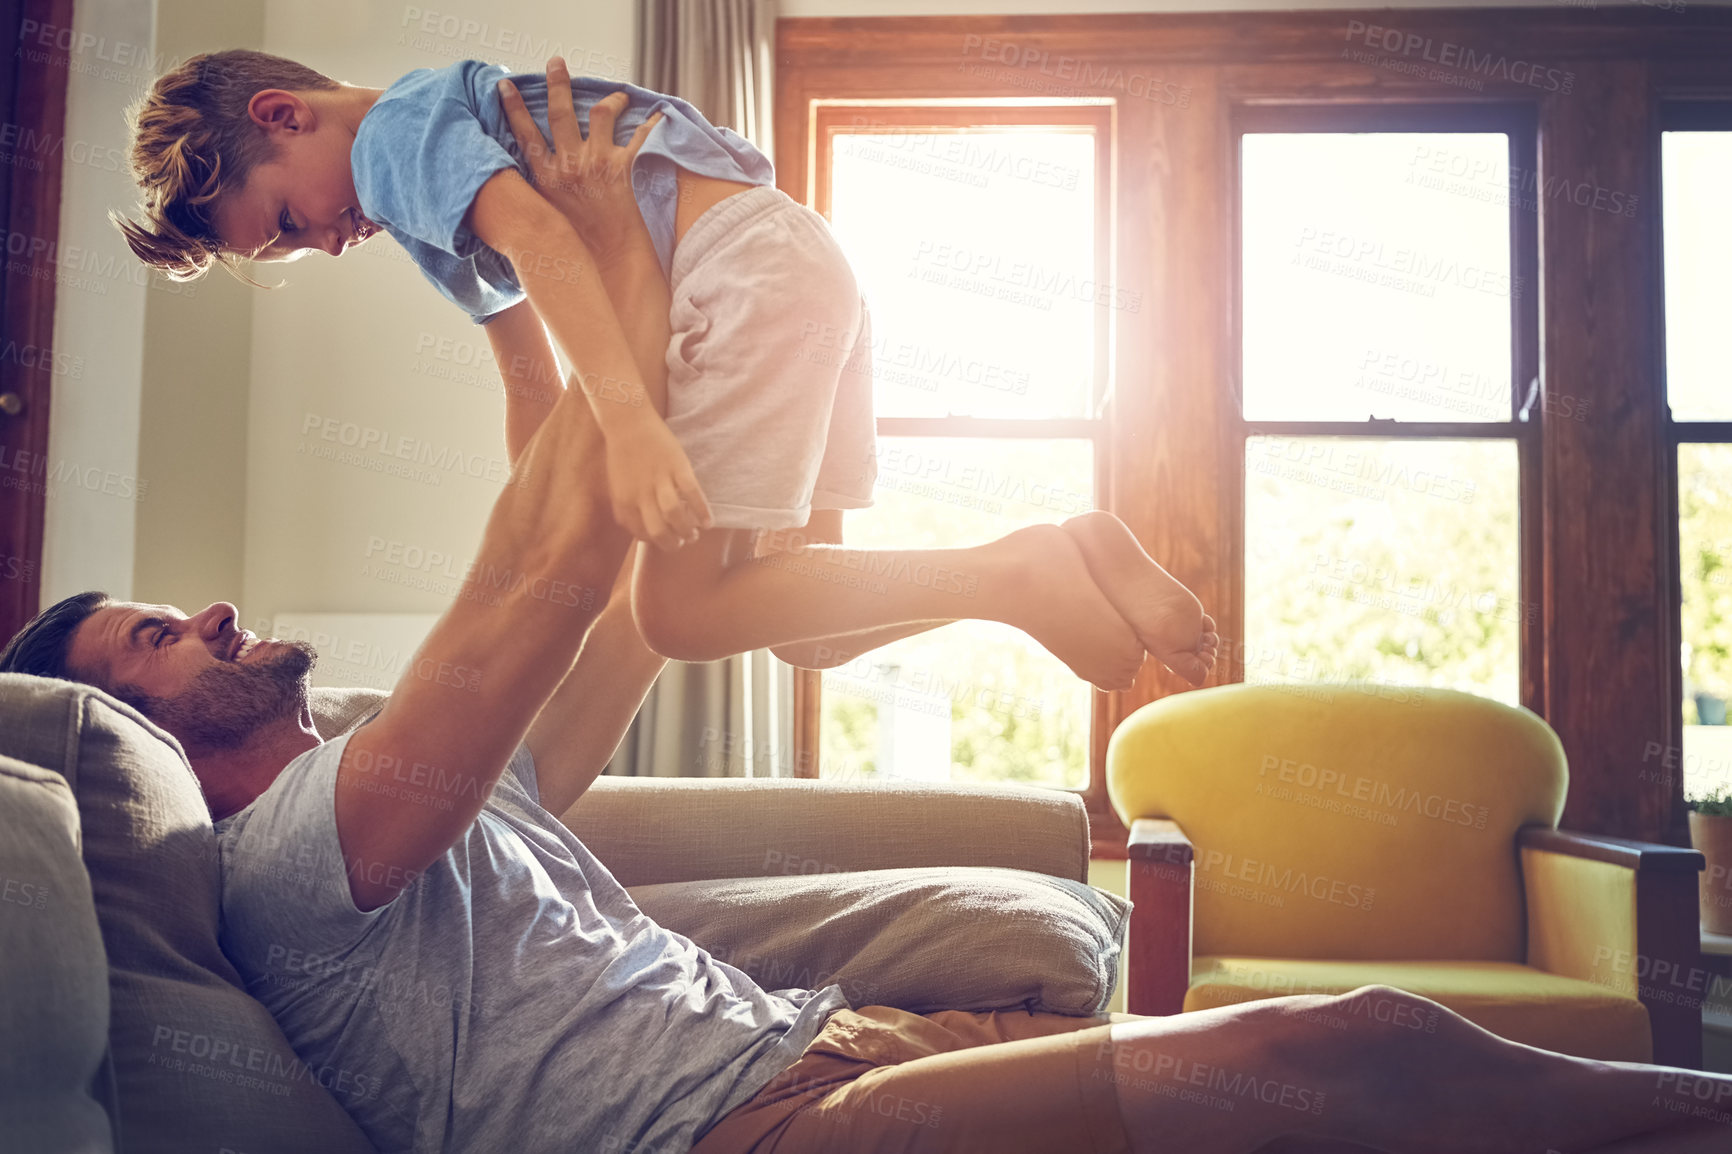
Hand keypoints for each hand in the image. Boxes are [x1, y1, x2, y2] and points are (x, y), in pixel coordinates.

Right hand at [497, 58, 663, 254]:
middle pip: (559, 113)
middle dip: (557, 84)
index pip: (523, 133)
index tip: (505, 84)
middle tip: (557, 62)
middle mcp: (567, 165)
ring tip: (618, 96)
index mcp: (545, 177)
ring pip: (600, 114)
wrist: (608, 261)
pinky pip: (639, 136)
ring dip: (611, 100)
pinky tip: (658, 115)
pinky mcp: (622, 169)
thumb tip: (522, 182)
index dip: (513, 107)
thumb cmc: (576, 246)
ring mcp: (595, 164)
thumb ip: (537, 193)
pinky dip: (650, 124)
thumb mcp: (546, 216)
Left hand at [606, 418, 712, 550]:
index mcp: (624, 502)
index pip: (641, 534)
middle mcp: (641, 495)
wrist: (627, 422)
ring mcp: (660, 481)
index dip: (656, 542)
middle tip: (682, 542)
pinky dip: (702, 511)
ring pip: (675, 516)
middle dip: (673, 544)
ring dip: (687, 530)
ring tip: (695, 533)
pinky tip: (708, 521)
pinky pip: (692, 494)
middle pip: (659, 532)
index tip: (666, 540)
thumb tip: (641, 530)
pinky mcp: (677, 467)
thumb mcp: (618, 486)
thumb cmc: (622, 454)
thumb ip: (628, 508)